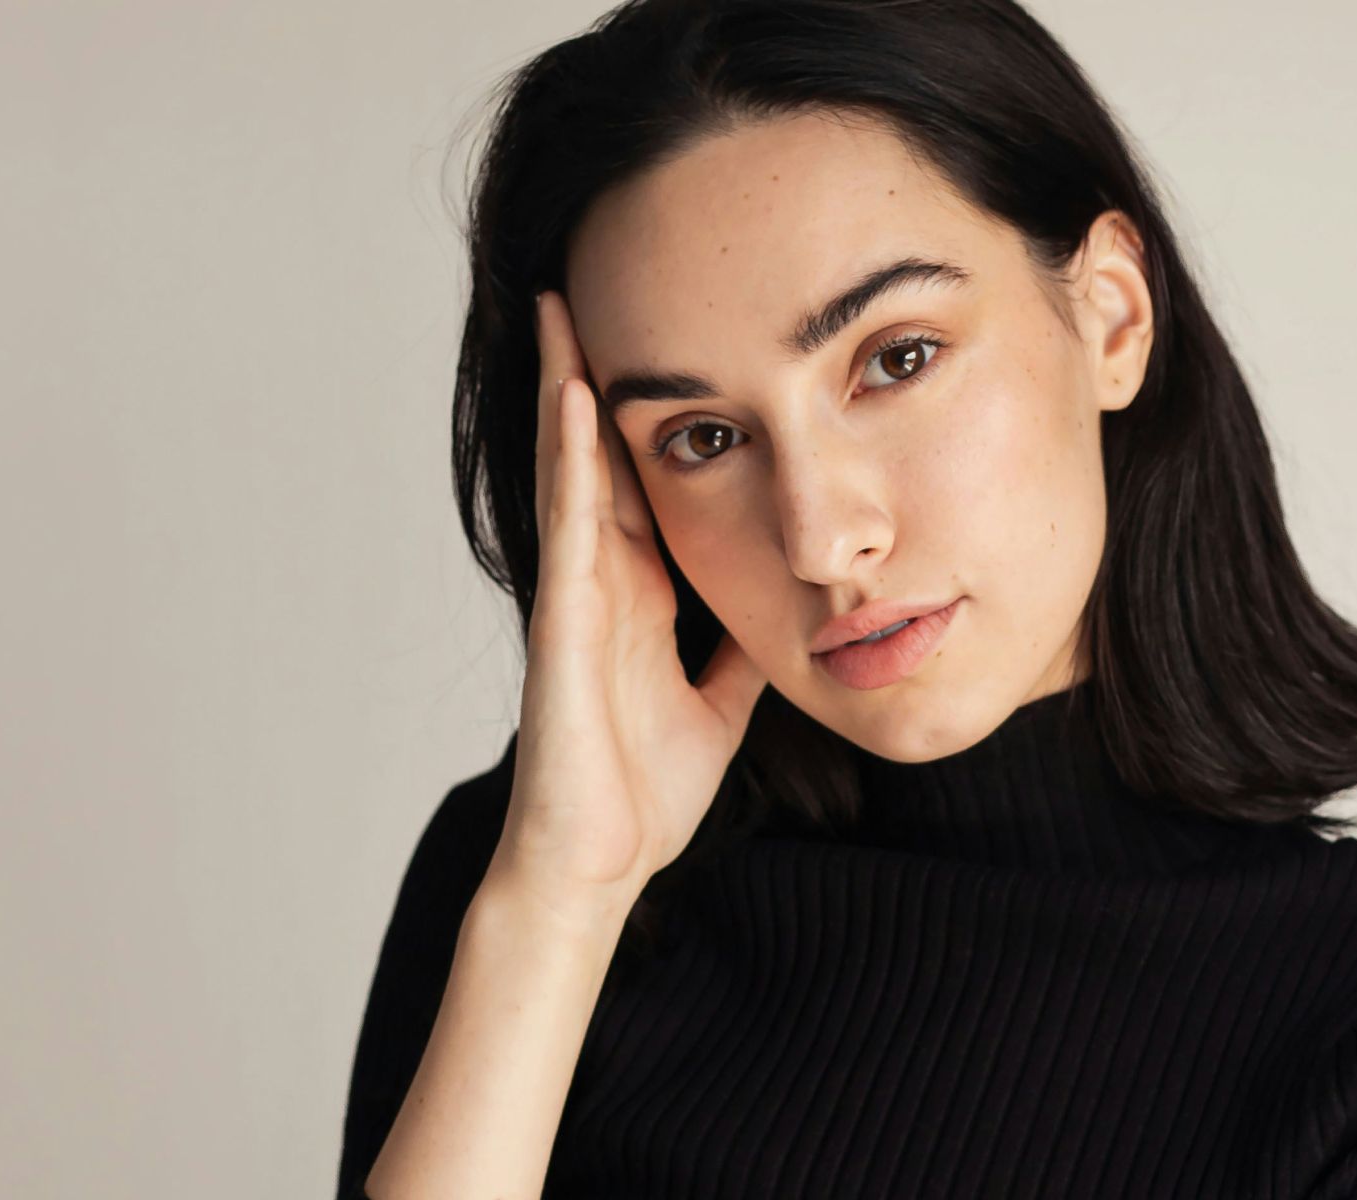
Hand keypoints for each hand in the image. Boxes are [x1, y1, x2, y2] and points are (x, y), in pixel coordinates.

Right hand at [493, 290, 768, 924]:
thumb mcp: (723, 697)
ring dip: (568, 384)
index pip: (647, 474)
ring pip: (572, 468)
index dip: (656, 404)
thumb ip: (742, 645)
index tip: (671, 332)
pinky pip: (570, 524)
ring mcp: (577, 592)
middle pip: (601, 449)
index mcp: (641, 588)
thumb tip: (794, 602)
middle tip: (597, 277)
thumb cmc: (647, 787)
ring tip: (564, 303)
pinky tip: (575, 398)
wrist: (602, 863)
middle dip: (597, 367)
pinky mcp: (563, 620)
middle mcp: (604, 575)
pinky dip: (571, 459)